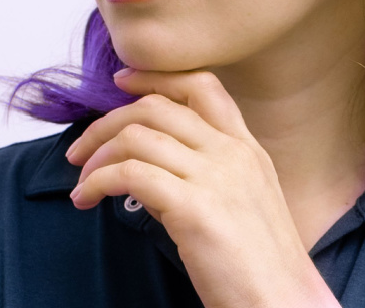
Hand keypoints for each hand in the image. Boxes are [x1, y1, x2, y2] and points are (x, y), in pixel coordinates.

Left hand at [65, 69, 340, 307]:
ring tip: (82, 182)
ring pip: (138, 135)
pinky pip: (130, 174)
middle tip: (82, 148)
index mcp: (248, 148)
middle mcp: (232, 153)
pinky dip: (98, 181)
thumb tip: (148, 169)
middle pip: (159, 107)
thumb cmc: (260, 266)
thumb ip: (201, 177)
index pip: (202, 87)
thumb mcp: (241, 204)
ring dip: (97, 154)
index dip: (156, 79)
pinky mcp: (194, 208)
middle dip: (109, 121)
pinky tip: (88, 199)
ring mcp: (215, 177)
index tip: (122, 83)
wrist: (282, 302)